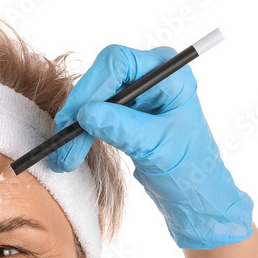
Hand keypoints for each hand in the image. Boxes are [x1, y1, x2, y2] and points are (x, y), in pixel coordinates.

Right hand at [48, 43, 252, 249]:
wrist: (194, 194)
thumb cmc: (189, 170)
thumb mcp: (157, 148)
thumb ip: (124, 128)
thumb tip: (86, 114)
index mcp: (169, 74)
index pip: (118, 63)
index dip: (91, 88)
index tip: (74, 120)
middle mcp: (151, 76)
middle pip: (101, 79)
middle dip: (78, 111)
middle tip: (62, 144)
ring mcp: (137, 94)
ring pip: (93, 98)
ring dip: (75, 127)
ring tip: (64, 158)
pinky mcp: (126, 112)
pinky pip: (95, 114)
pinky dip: (81, 133)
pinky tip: (71, 152)